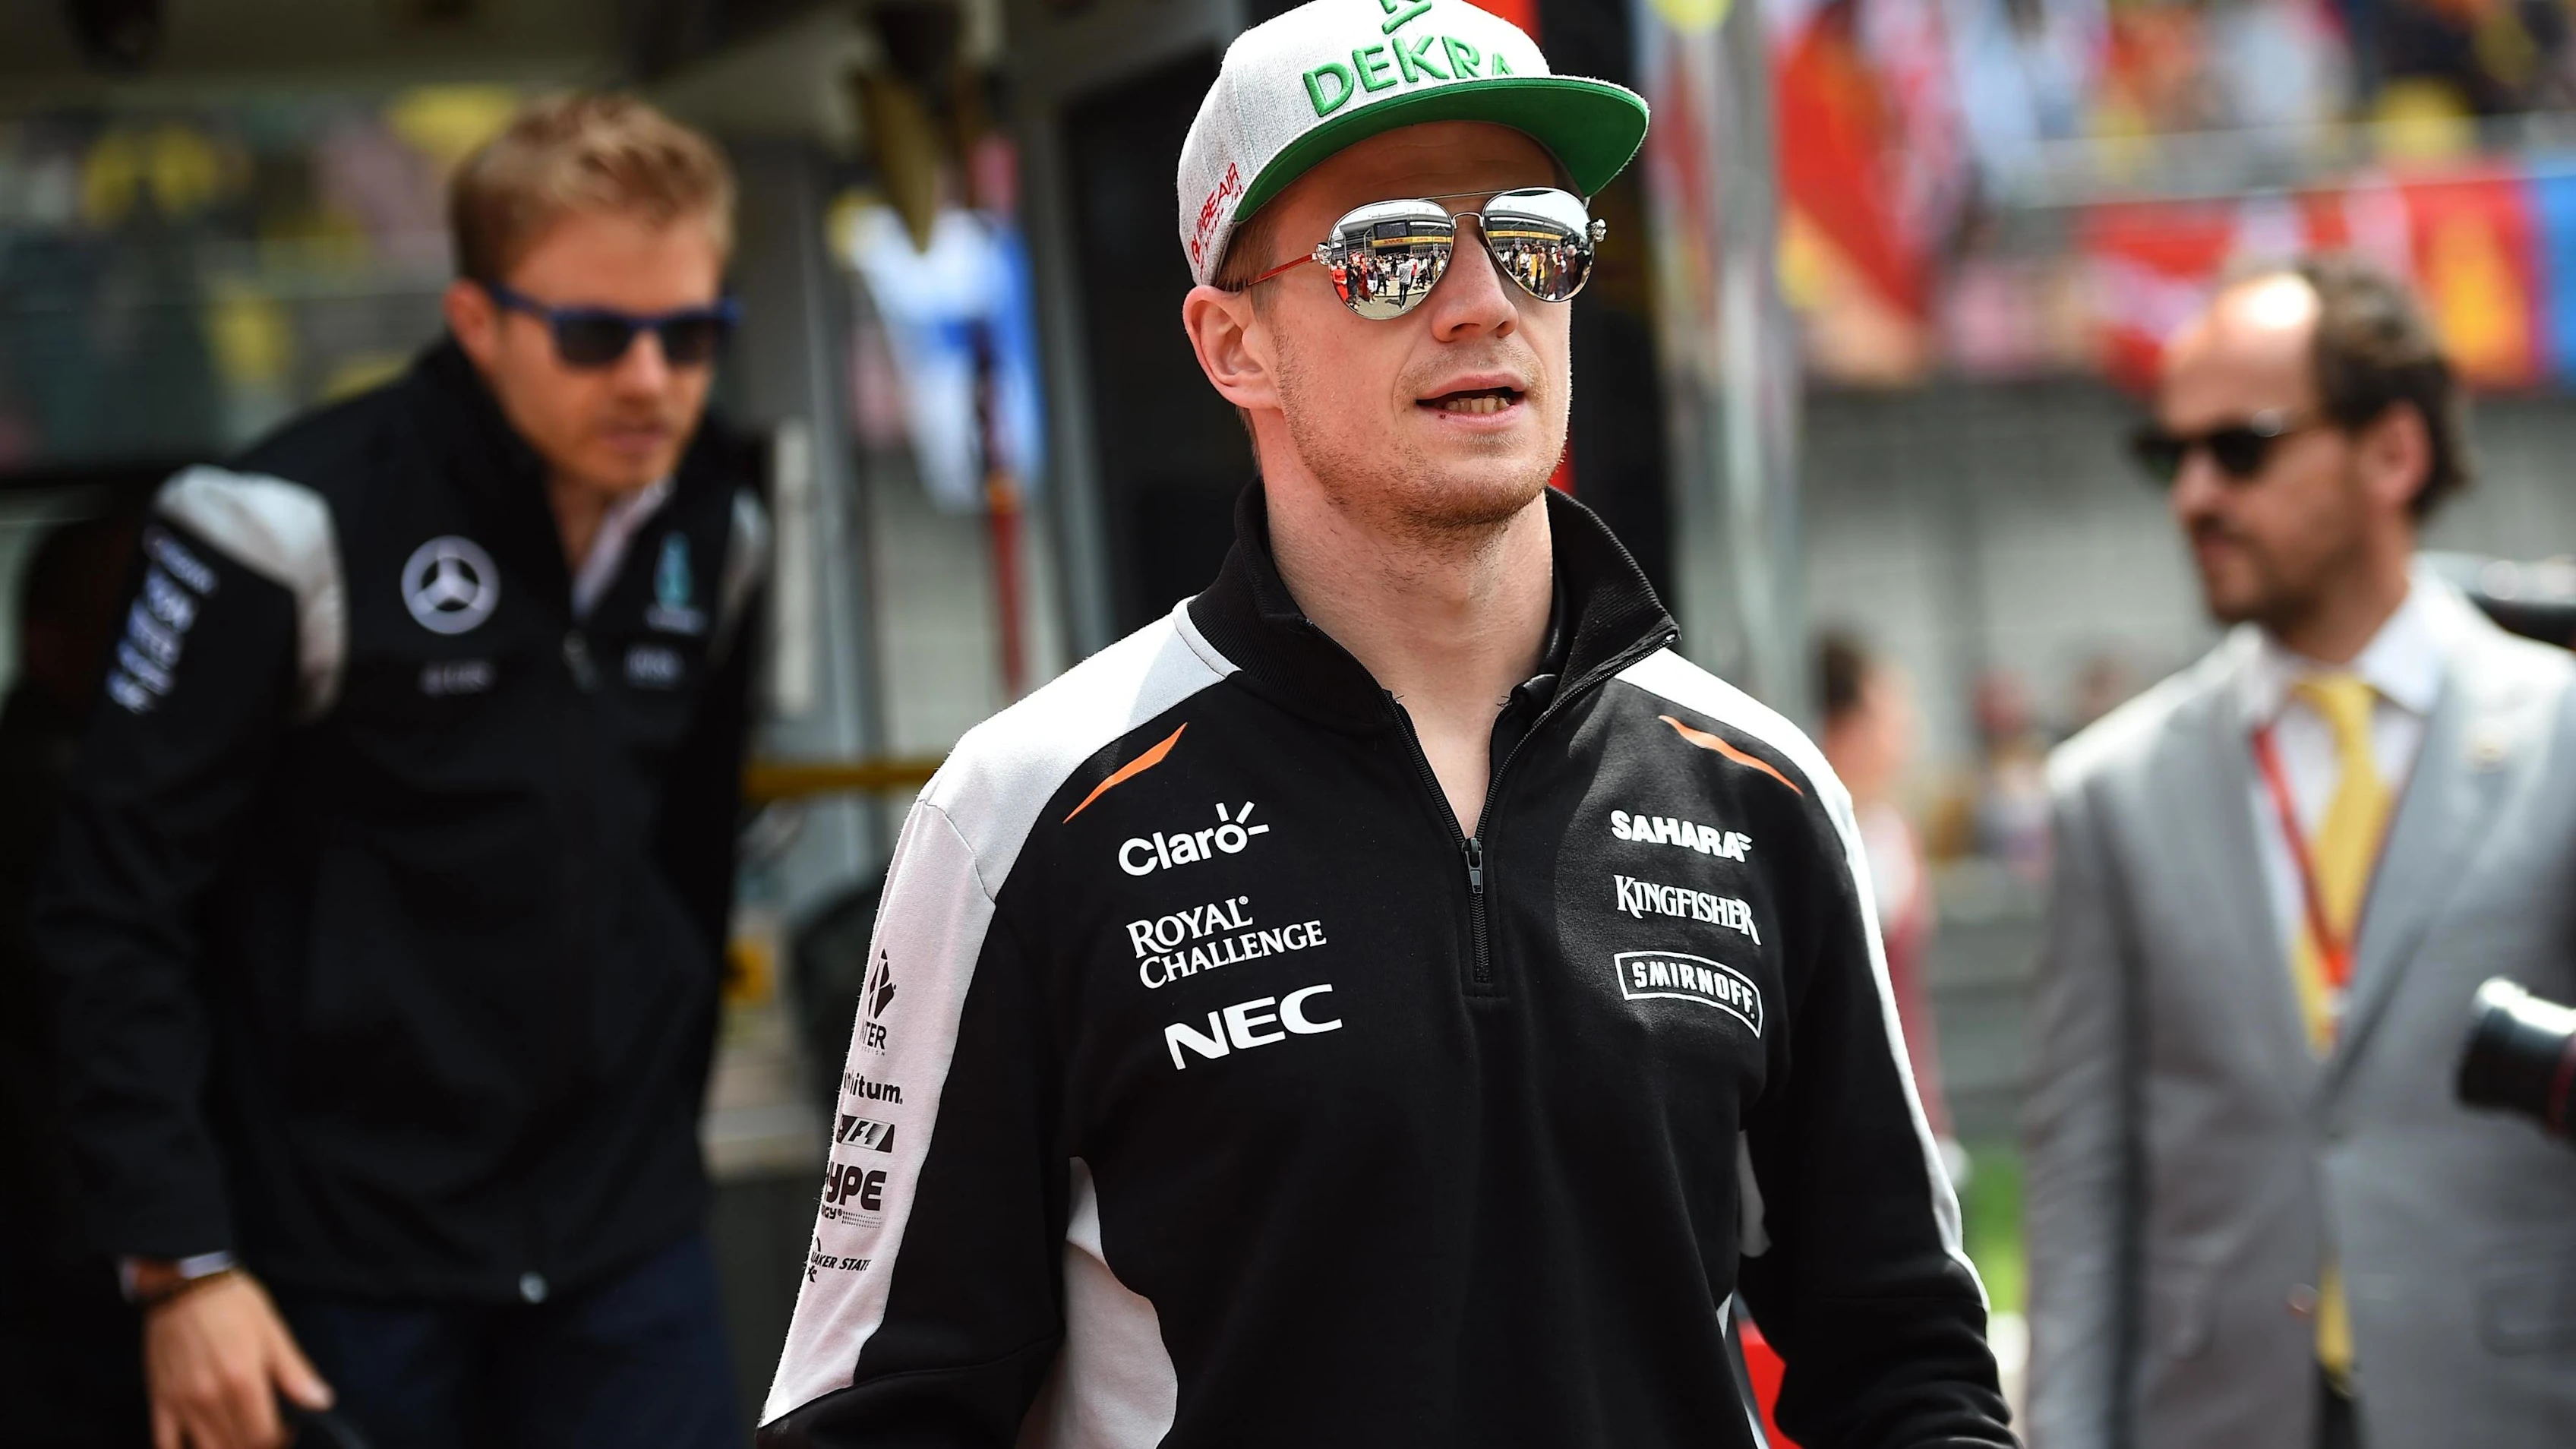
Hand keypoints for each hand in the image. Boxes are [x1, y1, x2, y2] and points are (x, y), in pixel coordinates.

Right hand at [142, 1272, 333, 1448]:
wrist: (185, 1284)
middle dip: (257, 1445)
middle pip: (237, 1447)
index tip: (287, 1431)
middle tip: (266, 1433)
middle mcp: (211, 1398)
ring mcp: (182, 1403)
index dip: (281, 1440)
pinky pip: (164, 1444)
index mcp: (243, 1381)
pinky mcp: (160, 1400)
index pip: (264, 1436)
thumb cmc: (234, 1304)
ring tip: (239, 1438)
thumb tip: (322, 1402)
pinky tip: (200, 1446)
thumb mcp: (273, 1332)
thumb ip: (295, 1373)